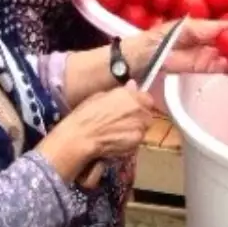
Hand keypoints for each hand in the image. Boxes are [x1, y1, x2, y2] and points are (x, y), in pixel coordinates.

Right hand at [39, 81, 153, 179]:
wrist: (81, 137)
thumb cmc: (85, 116)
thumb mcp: (100, 96)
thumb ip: (121, 91)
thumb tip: (132, 85)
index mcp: (130, 95)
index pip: (147, 98)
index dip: (140, 104)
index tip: (133, 108)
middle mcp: (138, 109)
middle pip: (147, 114)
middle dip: (138, 117)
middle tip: (123, 122)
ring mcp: (140, 126)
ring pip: (143, 128)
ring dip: (135, 129)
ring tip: (118, 133)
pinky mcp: (137, 141)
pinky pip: (138, 141)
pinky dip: (131, 141)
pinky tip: (118, 141)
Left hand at [126, 20, 227, 104]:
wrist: (136, 59)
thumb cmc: (153, 42)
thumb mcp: (179, 35)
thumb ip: (202, 37)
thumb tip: (223, 39)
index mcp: (196, 26)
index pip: (222, 27)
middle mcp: (201, 38)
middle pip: (226, 41)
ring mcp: (200, 52)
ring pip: (223, 55)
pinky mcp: (196, 65)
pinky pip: (215, 66)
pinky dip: (226, 68)